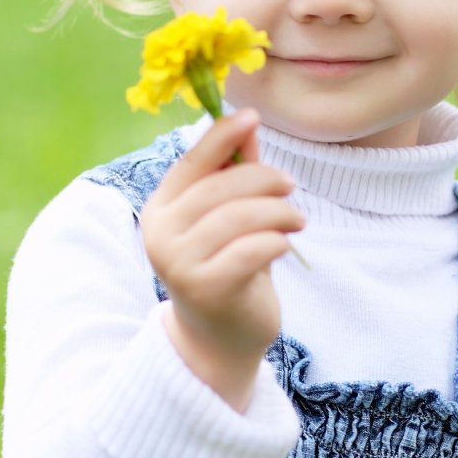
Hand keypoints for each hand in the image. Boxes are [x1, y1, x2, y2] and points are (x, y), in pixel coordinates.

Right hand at [140, 108, 305, 408]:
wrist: (220, 341)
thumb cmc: (228, 269)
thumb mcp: (231, 218)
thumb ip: (234, 173)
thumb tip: (247, 123)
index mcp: (160, 209)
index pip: (191, 162)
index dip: (221, 135)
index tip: (252, 116)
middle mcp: (160, 234)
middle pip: (219, 187)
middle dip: (264, 180)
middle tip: (290, 187)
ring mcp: (179, 263)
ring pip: (238, 216)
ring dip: (278, 212)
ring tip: (297, 220)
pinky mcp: (206, 289)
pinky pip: (251, 249)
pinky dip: (276, 240)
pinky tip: (285, 245)